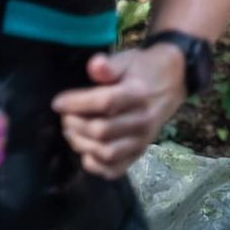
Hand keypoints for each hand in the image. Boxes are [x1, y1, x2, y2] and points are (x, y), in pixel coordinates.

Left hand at [52, 44, 186, 178]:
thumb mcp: (127, 60)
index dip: (76, 103)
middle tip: (65, 117)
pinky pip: (114, 170)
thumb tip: (94, 65)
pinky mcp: (138, 154)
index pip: (105, 103)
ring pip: (106, 152)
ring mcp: (142, 141)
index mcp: (138, 94)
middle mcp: (142, 121)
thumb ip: (109, 65)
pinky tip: (85, 150)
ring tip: (72, 131)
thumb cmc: (142, 70)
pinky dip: (95, 165)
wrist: (171, 83)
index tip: (57, 103)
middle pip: (102, 131)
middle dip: (75, 125)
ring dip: (82, 145)